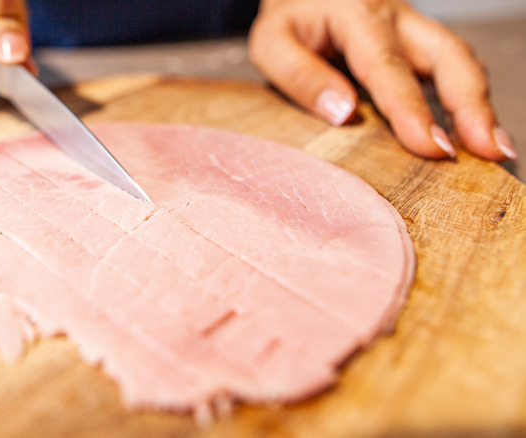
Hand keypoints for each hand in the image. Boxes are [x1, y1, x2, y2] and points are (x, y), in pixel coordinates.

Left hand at [248, 0, 516, 160]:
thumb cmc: (287, 19)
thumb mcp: (271, 44)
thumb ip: (301, 76)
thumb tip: (344, 113)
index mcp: (356, 14)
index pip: (388, 66)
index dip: (412, 110)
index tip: (432, 146)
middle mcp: (395, 17)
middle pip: (447, 55)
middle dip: (472, 105)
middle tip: (490, 151)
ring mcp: (413, 27)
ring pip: (458, 59)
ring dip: (479, 104)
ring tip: (495, 151)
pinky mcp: (418, 41)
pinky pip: (451, 65)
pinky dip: (467, 97)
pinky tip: (476, 131)